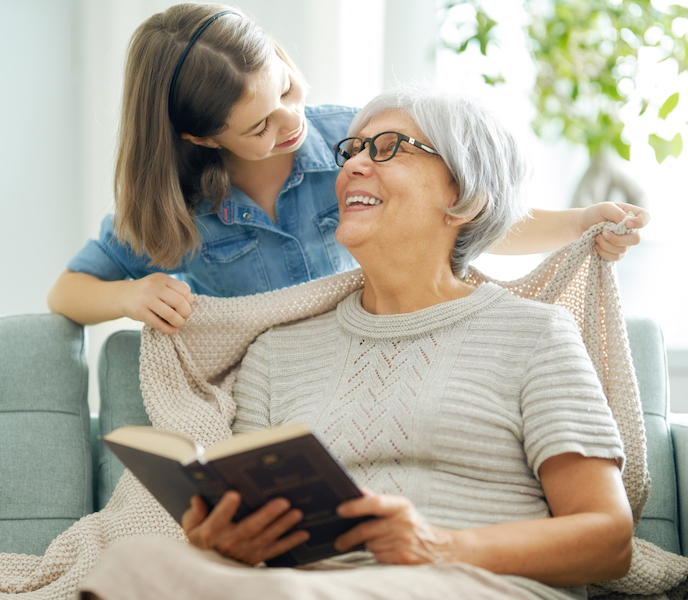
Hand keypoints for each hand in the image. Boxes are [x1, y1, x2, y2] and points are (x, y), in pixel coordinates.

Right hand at [120, 273, 193, 333]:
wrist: (123, 296)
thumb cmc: (148, 292)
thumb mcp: (160, 284)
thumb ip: (174, 290)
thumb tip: (191, 305)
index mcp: (162, 278)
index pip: (184, 291)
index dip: (190, 301)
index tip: (187, 306)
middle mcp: (154, 287)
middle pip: (179, 302)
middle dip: (186, 312)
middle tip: (185, 316)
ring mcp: (145, 299)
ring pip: (170, 315)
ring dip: (179, 322)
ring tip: (179, 324)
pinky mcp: (139, 312)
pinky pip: (159, 324)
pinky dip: (169, 330)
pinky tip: (173, 331)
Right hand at [182, 493, 308, 565]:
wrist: (206, 569)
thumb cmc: (200, 540)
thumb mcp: (191, 527)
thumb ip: (194, 513)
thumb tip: (198, 499)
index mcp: (211, 532)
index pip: (218, 519)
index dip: (225, 508)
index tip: (234, 494)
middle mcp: (229, 542)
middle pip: (250, 528)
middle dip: (267, 515)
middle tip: (283, 501)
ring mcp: (245, 552)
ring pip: (265, 538)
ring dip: (282, 525)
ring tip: (297, 513)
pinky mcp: (256, 558)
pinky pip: (274, 551)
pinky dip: (290, 543)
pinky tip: (303, 533)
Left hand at [334, 492, 453, 564]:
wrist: (439, 548)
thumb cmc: (414, 524)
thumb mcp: (400, 507)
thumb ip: (377, 499)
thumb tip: (358, 489)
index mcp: (401, 505)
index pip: (375, 502)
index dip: (356, 506)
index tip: (340, 510)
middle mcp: (403, 522)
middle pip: (367, 530)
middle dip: (350, 537)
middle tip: (339, 541)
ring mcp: (403, 541)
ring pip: (371, 545)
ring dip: (367, 545)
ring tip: (374, 542)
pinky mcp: (403, 558)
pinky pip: (379, 556)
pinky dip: (377, 554)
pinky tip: (385, 550)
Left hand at [576, 202, 650, 260]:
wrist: (581, 226)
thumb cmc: (594, 214)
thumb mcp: (604, 208)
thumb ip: (618, 213)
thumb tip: (627, 224)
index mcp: (632, 215)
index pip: (646, 218)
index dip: (640, 222)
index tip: (627, 223)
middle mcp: (632, 230)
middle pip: (636, 239)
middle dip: (617, 238)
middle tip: (603, 233)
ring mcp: (626, 242)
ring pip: (623, 249)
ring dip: (607, 244)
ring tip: (597, 237)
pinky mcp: (618, 253)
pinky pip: (616, 257)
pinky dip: (604, 252)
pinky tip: (597, 246)